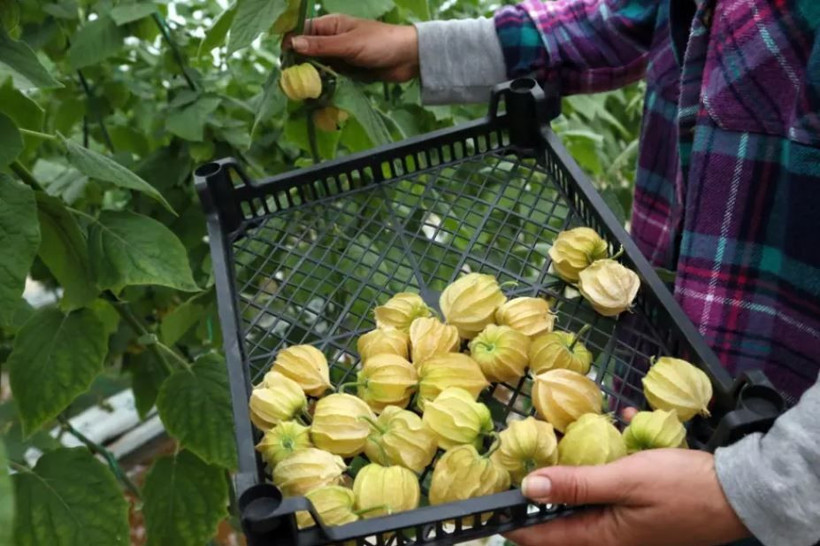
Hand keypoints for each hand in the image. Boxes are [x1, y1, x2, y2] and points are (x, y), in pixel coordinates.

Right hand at [286, 14, 418, 81]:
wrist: (409, 58)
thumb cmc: (380, 43)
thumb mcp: (348, 44)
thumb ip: (321, 46)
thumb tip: (292, 44)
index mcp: (330, 26)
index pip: (302, 32)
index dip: (290, 44)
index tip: (284, 62)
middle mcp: (332, 40)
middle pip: (307, 52)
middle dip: (299, 66)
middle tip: (292, 83)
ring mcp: (340, 56)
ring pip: (318, 67)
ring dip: (312, 78)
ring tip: (304, 93)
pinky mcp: (348, 71)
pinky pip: (331, 78)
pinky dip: (325, 85)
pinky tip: (318, 95)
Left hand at [505, 448, 750, 545]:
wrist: (740, 493)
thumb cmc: (681, 487)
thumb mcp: (625, 480)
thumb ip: (576, 484)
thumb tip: (530, 488)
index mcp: (601, 536)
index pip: (544, 537)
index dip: (515, 524)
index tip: (491, 507)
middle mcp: (611, 537)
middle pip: (561, 523)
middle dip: (539, 500)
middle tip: (516, 472)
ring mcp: (627, 526)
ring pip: (585, 506)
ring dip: (569, 483)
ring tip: (549, 456)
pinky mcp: (641, 512)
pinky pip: (610, 493)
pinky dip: (601, 472)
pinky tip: (607, 438)